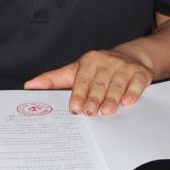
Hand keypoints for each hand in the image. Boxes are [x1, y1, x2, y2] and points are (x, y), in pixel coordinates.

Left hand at [24, 49, 153, 115]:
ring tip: (106, 112)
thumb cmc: (99, 69)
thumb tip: (29, 86)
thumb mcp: (76, 70)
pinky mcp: (140, 73)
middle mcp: (107, 61)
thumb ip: (54, 80)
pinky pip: (136, 83)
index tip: (74, 107)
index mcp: (89, 60)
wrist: (132, 57)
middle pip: (99, 83)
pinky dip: (132, 93)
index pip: (82, 79)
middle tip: (89, 113)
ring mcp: (124, 67)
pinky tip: (128, 102)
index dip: (78, 94)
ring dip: (112, 99)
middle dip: (94, 98)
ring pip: (117, 85)